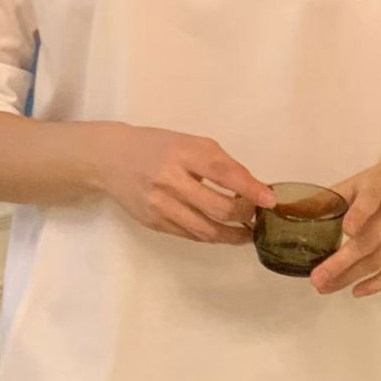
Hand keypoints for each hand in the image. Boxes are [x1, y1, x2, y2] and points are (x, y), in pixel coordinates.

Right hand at [94, 125, 274, 243]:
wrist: (110, 158)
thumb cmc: (157, 147)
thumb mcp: (188, 144)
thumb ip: (219, 164)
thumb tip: (253, 188)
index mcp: (183, 153)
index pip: (223, 173)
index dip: (250, 189)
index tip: (270, 200)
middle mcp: (170, 180)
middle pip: (218, 208)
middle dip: (244, 215)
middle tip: (256, 216)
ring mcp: (160, 205)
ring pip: (205, 230)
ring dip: (232, 235)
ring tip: (246, 233)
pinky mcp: (154, 223)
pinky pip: (190, 236)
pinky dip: (211, 236)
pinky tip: (221, 233)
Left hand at [311, 145, 380, 296]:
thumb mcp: (357, 181)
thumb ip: (329, 199)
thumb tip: (291, 213)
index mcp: (380, 187)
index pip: (370, 201)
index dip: (359, 215)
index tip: (345, 230)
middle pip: (370, 241)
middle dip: (341, 263)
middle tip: (317, 278)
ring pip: (380, 259)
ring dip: (351, 277)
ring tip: (326, 287)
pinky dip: (377, 284)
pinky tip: (356, 291)